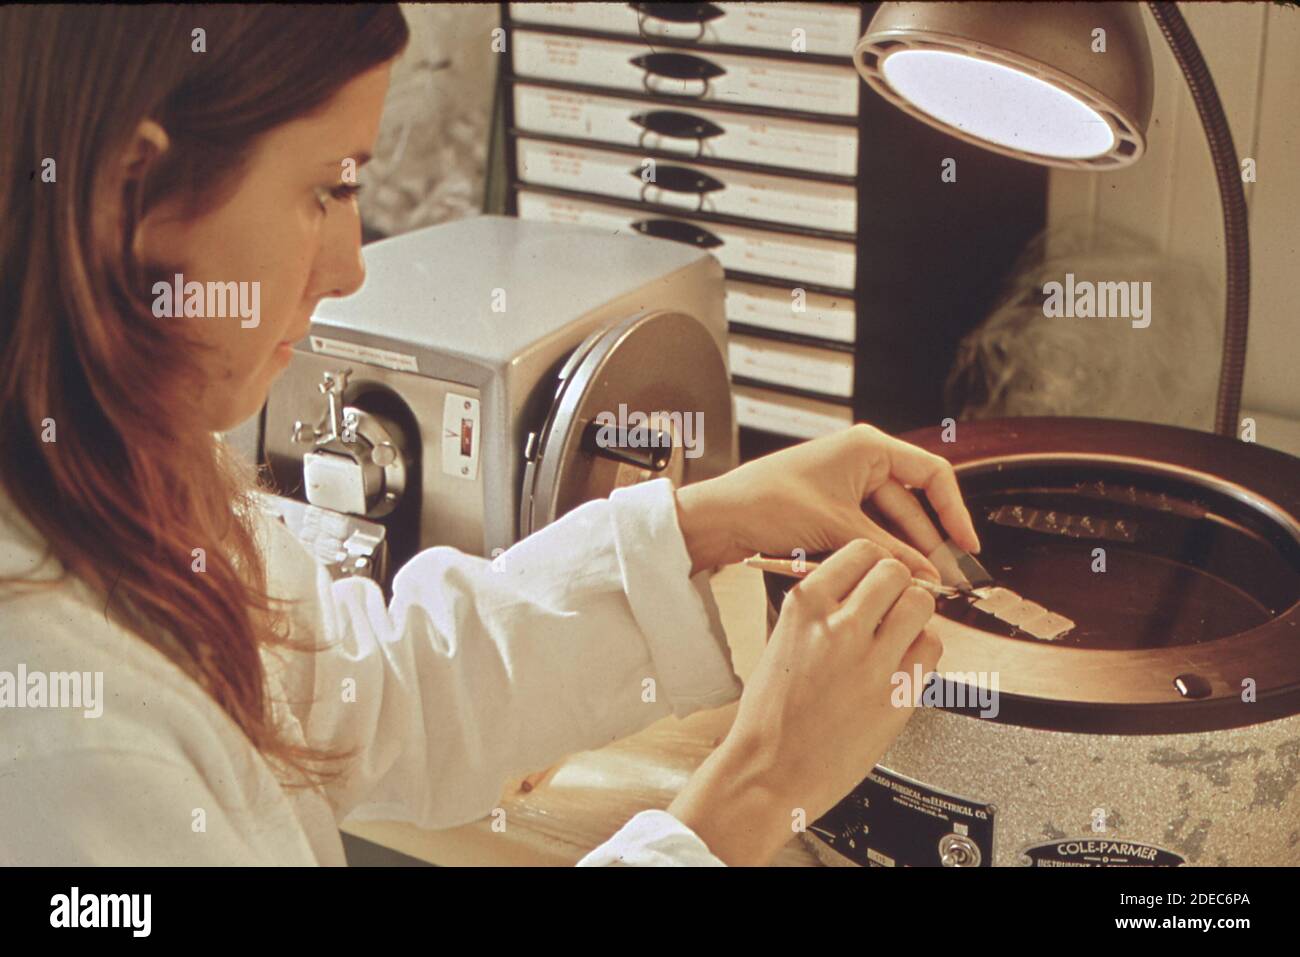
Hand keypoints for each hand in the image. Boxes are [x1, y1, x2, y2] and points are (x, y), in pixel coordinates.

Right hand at [668, 539, 941, 864]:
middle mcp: (840, 626)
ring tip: (902, 632)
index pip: (861, 552)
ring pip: (921, 604)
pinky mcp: (897, 694)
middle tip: (893, 603)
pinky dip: (924, 650)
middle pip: (895, 571)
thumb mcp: (781, 642)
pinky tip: (903, 664)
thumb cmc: (770, 716)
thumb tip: (853, 591)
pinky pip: (931, 648)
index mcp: (805, 606)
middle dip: (898, 584)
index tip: (879, 574)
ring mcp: (871, 659)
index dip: (876, 562)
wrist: (769, 772)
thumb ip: (819, 611)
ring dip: (916, 614)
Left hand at [675, 424, 980, 579]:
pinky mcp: (832, 507)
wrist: (719, 517)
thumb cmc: (770, 504)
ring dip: (903, 553)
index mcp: (869, 446)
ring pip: (890, 522)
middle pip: (913, 504)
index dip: (954, 512)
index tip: (966, 547)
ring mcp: (846, 483)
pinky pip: (868, 529)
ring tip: (918, 587)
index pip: (932, 474)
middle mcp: (861, 459)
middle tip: (942, 583)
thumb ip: (890, 552)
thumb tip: (928, 577)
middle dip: (928, 543)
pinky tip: (889, 579)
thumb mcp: (839, 529)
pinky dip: (880, 552)